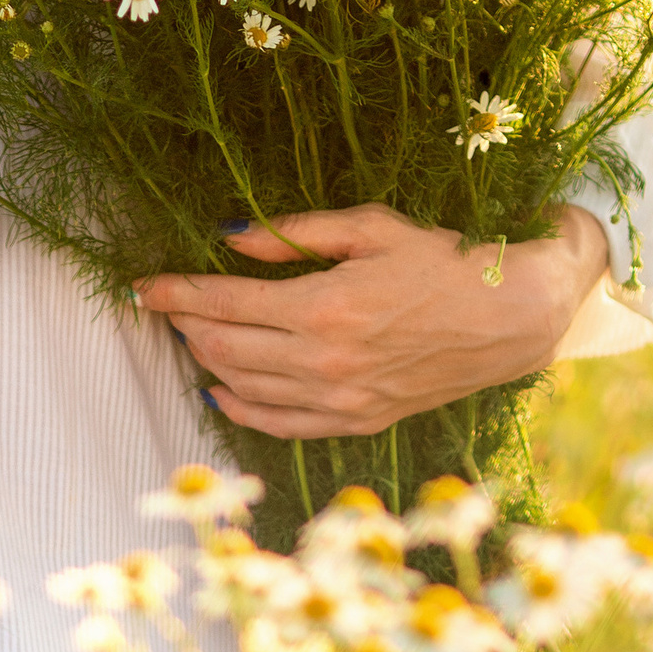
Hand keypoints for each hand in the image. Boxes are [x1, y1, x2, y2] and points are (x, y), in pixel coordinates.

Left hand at [133, 204, 609, 440]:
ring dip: (208, 362)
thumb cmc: (442, 261)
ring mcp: (341, 397)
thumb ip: (294, 233)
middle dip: (185, 326)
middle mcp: (327, 359)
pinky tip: (220, 391)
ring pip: (246, 387)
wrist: (508, 319)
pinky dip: (242, 409)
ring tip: (190, 338)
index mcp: (325, 305)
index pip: (225, 302)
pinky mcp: (357, 419)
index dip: (176, 293)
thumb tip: (230, 237)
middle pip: (225, 348)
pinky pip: (282, 424)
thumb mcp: (370, 228)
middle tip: (167, 308)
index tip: (144, 286)